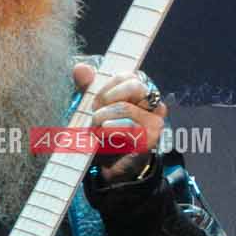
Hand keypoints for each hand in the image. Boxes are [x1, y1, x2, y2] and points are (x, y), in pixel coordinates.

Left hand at [73, 63, 168, 183]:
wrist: (109, 167)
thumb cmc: (104, 135)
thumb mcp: (93, 108)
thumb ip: (88, 87)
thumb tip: (80, 67)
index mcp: (143, 95)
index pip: (129, 75)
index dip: (107, 85)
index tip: (95, 101)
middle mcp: (154, 106)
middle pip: (134, 86)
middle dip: (106, 99)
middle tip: (94, 114)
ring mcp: (154, 123)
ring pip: (125, 108)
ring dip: (102, 119)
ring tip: (95, 130)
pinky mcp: (149, 140)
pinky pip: (127, 128)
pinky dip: (108, 132)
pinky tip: (102, 138)